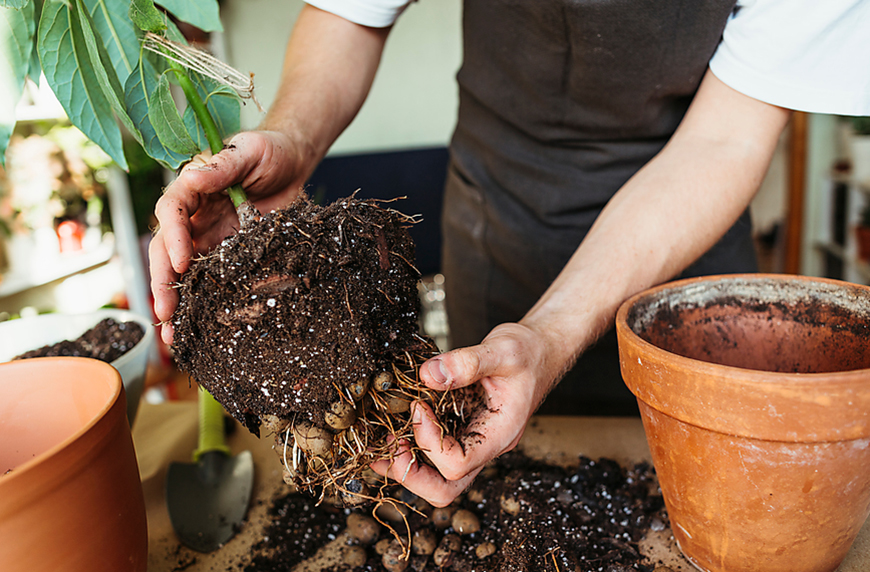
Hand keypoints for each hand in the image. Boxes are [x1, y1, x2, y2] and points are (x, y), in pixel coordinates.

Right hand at [149, 130, 309, 344]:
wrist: (294, 164)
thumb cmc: (269, 150)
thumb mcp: (249, 151)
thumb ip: (224, 164)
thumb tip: (192, 176)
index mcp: (193, 187)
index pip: (172, 211)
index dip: (173, 236)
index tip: (182, 261)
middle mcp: (194, 215)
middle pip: (168, 249)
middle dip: (163, 281)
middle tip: (165, 312)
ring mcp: (209, 236)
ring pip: (183, 272)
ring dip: (176, 301)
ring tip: (171, 333)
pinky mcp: (228, 253)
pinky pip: (212, 278)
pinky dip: (203, 302)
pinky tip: (199, 327)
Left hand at [370, 323, 560, 506]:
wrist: (542, 350)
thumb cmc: (529, 352)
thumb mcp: (502, 349)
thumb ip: (466, 362)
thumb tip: (428, 375)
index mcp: (500, 434)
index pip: (457, 463)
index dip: (429, 441)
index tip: (417, 406)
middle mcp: (486, 446)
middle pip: (445, 488)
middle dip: (410, 473)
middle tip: (388, 444)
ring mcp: (474, 441)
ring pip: (437, 477)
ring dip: (406, 464)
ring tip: (383, 438)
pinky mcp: (463, 430)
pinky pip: (435, 453)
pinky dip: (411, 445)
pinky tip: (393, 426)